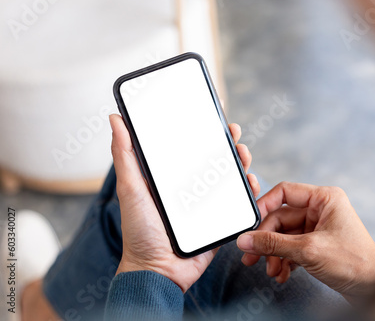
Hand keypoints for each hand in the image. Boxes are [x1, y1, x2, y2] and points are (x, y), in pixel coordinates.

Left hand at [110, 114, 259, 292]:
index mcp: (169, 176)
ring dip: (240, 161)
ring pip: (228, 176)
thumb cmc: (139, 232)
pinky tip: (250, 181)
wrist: (158, 271)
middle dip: (226, 142)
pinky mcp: (220, 218)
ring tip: (243, 153)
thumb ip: (124, 155)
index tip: (212, 111)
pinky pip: (238, 201)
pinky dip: (248, 189)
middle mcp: (189, 186)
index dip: (201, 128)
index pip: (188, 145)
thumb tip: (116, 118)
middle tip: (232, 131)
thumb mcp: (130, 189)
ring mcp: (206, 202)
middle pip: (213, 157)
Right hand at [237, 182, 374, 299]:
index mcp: (324, 198)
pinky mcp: (316, 244)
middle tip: (251, 256)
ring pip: (284, 236)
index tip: (250, 224)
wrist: (374, 288)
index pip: (284, 192)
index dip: (264, 206)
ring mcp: (318, 227)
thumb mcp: (308, 250)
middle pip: (280, 218)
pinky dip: (283, 261)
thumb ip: (273, 244)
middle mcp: (320, 209)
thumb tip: (246, 240)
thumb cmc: (355, 263)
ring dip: (274, 254)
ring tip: (270, 270)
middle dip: (267, 241)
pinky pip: (291, 248)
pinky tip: (281, 274)